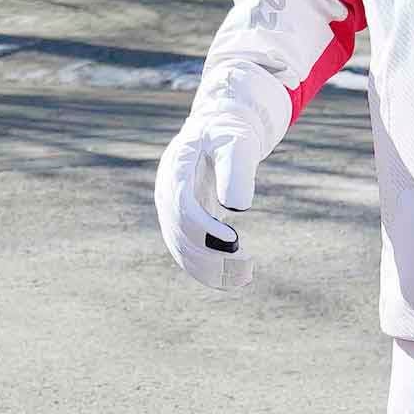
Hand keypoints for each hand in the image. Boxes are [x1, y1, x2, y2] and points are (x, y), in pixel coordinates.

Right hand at [157, 126, 258, 292]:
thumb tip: (238, 208)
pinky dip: (207, 269)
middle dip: (210, 255)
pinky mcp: (183, 223)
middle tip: (246, 266)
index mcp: (176, 169)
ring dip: (210, 268)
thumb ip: (236, 169)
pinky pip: (188, 252)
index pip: (182, 206)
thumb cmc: (229, 136)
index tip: (233, 240)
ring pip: (182, 249)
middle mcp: (167, 193)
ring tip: (244, 277)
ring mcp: (172, 211)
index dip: (203, 227)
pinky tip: (232, 279)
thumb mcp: (237, 143)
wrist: (217, 134)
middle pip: (180, 233)